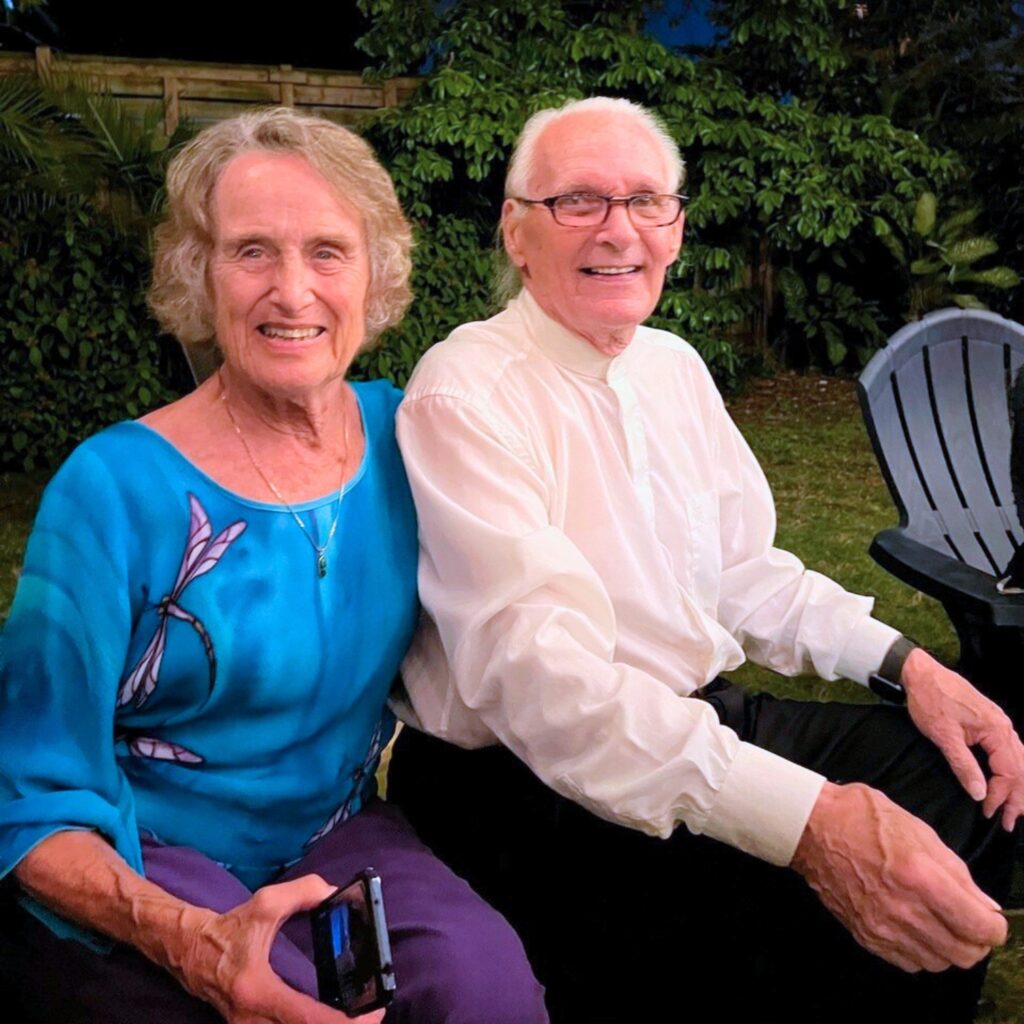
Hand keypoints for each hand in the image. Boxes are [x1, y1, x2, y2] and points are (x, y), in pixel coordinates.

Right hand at [172, 874, 383, 1023]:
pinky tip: (328, 1021)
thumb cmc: (230, 927)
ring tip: (356, 1019)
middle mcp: (251, 1020)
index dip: (346, 1023)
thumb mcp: (266, 902)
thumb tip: (336, 895)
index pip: (308, 1019)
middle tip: (372, 1016)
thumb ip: (304, 892)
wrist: (190, 950)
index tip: (372, 1014)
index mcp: (258, 991)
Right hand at [791, 782, 1005, 971]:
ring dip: (947, 948)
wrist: (812, 828)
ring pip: (938, 963)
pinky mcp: (866, 935)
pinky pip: (909, 963)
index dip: (994, 926)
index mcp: (922, 877)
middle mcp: (904, 909)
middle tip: (968, 922)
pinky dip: (920, 952)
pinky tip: (915, 928)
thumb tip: (986, 907)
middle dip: (975, 941)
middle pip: (964, 954)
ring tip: (940, 924)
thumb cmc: (864, 818)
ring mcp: (882, 926)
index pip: (980, 927)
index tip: (989, 918)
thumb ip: (957, 872)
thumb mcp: (919, 831)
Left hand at [902, 649, 1023, 829]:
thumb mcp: (943, 736)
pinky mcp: (990, 721)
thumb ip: (963, 765)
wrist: (920, 673)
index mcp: (996, 730)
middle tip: (1009, 822)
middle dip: (1017, 797)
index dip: (999, 795)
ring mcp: (999, 722)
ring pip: (1018, 760)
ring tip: (1012, 808)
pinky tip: (1007, 780)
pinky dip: (1011, 769)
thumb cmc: (930, 700)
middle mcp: (1004, 726)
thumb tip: (980, 794)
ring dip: (1016, 785)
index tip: (987, 812)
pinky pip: (1009, 750)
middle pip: (1020, 768)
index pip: (1009, 772)